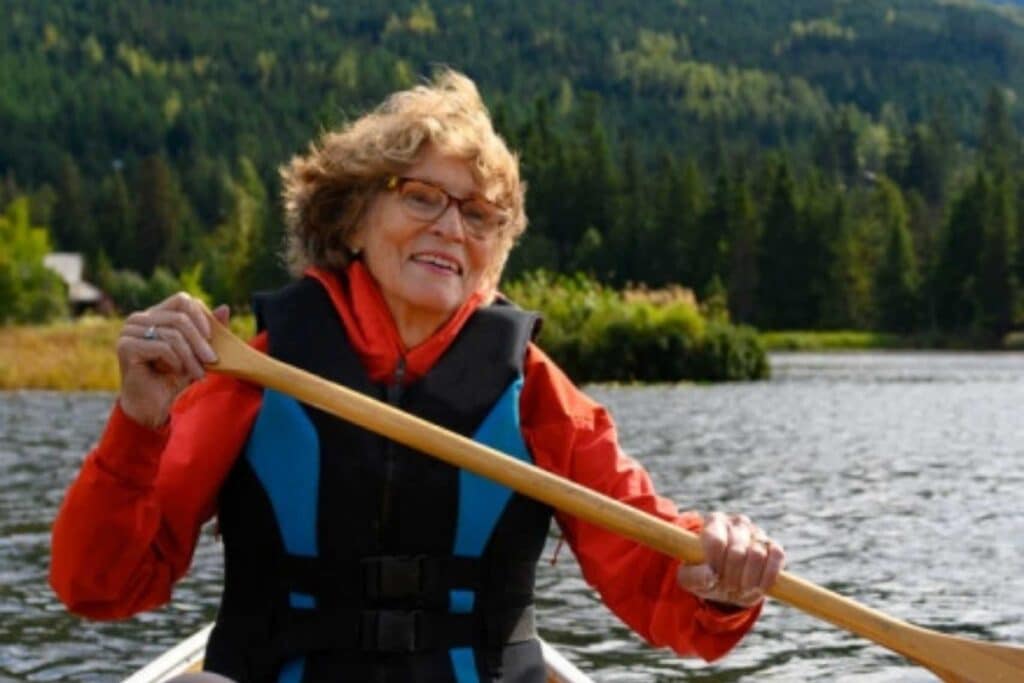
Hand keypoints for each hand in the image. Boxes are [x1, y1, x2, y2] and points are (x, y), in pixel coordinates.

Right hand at [116, 293, 229, 428]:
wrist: (154, 405)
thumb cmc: (175, 377)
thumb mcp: (197, 351)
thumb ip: (209, 330)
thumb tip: (225, 308)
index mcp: (155, 314)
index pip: (182, 300)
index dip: (200, 316)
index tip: (212, 337)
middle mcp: (139, 318)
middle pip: (180, 318)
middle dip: (199, 341)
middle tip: (212, 360)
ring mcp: (129, 331)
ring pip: (172, 334)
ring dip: (190, 356)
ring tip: (198, 373)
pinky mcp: (125, 346)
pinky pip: (162, 347)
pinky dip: (176, 361)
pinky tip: (176, 372)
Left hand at [676, 511, 784, 607]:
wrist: (726, 582)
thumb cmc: (705, 575)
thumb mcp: (689, 578)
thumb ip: (693, 577)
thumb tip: (710, 574)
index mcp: (714, 521)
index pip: (716, 542)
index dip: (716, 564)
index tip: (713, 577)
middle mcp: (737, 522)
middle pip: (737, 551)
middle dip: (731, 576)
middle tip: (726, 587)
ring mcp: (757, 532)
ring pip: (757, 554)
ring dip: (748, 580)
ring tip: (740, 588)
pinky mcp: (773, 546)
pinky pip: (777, 556)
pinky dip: (768, 576)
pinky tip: (756, 586)